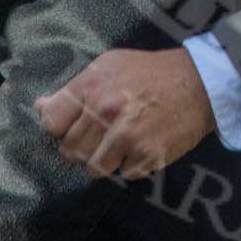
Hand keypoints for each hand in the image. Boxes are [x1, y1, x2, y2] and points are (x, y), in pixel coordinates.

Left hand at [35, 47, 211, 180]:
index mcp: (92, 86)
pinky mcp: (147, 156)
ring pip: (93, 168)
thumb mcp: (109, 66)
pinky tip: (142, 145)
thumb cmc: (151, 73)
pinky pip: (123, 174)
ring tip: (121, 142)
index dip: (60, 128)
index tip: (73, 126)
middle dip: (83, 146)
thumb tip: (41, 107)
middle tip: (102, 134)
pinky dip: (132, 165)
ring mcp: (126, 136)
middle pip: (69, 151)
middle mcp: (105, 111)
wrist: (199, 84)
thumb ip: (75, 88)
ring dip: (105, 160)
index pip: (52, 123)